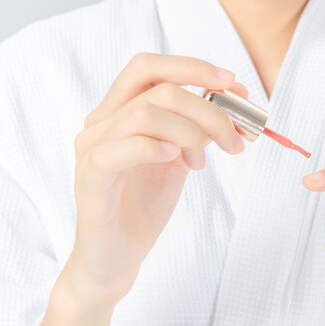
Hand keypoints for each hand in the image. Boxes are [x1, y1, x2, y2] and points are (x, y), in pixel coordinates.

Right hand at [66, 53, 247, 304]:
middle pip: (158, 90)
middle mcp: (100, 123)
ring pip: (145, 115)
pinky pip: (121, 149)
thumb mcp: (178, 158)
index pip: (148, 67)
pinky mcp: (89, 179)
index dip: (192, 67)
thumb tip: (233, 99)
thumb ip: (196, 128)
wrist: (116, 258)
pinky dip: (156, 149)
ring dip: (190, 135)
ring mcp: (91, 149)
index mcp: (118, 112)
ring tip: (200, 164)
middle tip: (235, 140)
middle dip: (209, 110)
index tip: (232, 82)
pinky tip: (177, 162)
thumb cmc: (144, 206)